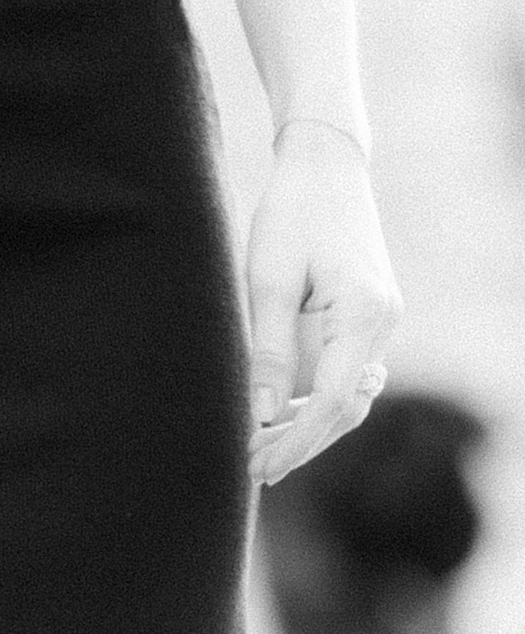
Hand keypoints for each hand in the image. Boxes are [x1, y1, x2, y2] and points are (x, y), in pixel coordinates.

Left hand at [245, 120, 401, 488]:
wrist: (325, 164)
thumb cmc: (292, 212)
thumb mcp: (267, 280)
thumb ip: (267, 350)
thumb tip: (262, 414)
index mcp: (362, 313)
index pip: (332, 401)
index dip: (295, 441)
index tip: (258, 466)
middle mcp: (382, 322)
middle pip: (346, 408)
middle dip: (300, 443)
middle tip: (251, 469)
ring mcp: (381, 321)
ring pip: (349, 397)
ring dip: (308, 428)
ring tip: (259, 452)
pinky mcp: (369, 318)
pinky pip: (347, 375)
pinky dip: (316, 402)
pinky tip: (279, 419)